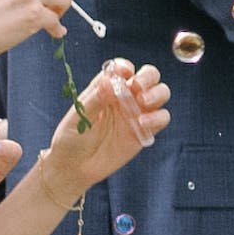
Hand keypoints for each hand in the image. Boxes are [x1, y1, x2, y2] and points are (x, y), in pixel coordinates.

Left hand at [39, 54, 174, 187]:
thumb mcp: (79, 116)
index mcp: (107, 88)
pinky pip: (161, 119)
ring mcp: (137, 113)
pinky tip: (142, 123)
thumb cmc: (72, 137)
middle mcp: (125, 97)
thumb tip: (110, 81)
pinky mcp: (144, 132)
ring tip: (142, 102)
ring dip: (157, 93)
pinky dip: (157, 117)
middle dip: (148, 76)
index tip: (124, 73)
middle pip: (149, 76)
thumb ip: (96, 98)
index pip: (123, 69)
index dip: (126, 67)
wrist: (74, 167)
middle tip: (138, 86)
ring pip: (160, 93)